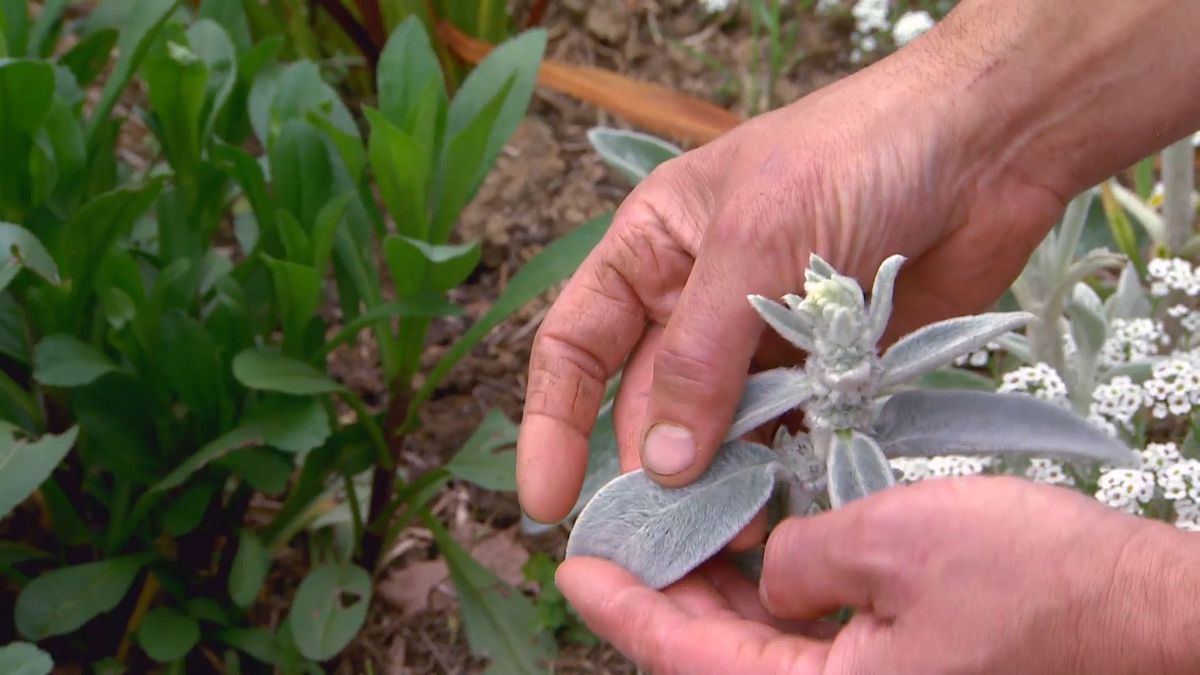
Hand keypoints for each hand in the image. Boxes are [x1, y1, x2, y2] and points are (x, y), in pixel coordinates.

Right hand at [517, 44, 1064, 521]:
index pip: (576, 345)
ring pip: (720, 429)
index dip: (552, 422)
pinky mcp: (827, 367)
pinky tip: (781, 507)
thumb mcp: (755, 244)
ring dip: (719, 481)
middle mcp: (697, 300)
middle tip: (659, 542)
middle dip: (649, 470)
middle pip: (649, 403)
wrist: (987, 146)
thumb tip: (663, 464)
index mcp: (653, 249)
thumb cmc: (854, 154)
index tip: (547, 502)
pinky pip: (787, 433)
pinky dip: (780, 471)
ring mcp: (763, 337)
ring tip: (728, 535)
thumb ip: (701, 356)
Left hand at [558, 477, 1199, 673]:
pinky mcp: (902, 670)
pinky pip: (813, 639)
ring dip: (722, 588)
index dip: (626, 609)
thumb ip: (800, 559)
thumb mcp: (891, 542)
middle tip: (620, 533)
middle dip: (668, 593)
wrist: (1143, 616)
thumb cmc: (1029, 582)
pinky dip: (778, 592)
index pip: (690, 658)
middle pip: (718, 658)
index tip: (575, 566)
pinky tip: (764, 537)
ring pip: (763, 647)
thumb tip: (770, 573)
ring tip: (683, 523)